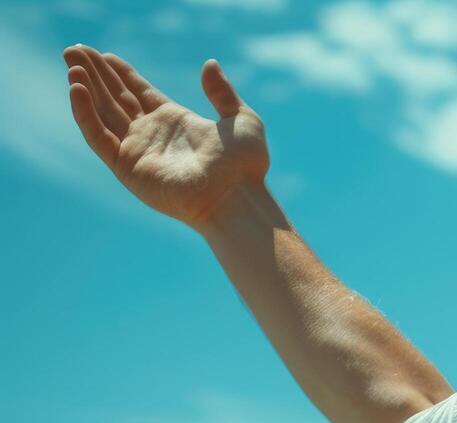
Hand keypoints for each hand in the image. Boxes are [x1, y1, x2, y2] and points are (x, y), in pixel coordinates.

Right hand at [62, 45, 269, 231]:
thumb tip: (210, 64)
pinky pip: (98, 136)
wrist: (236, 197)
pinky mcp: (127, 168)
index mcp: (175, 121)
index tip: (102, 54)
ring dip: (85, 88)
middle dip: (95, 74)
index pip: (138, 92)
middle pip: (115, 98)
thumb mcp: (242, 119)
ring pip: (102, 113)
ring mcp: (138, 151)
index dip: (119, 73)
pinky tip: (77, 88)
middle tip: (74, 50)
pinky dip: (85, 113)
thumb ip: (222, 93)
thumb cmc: (244, 165)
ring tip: (72, 63)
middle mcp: (152, 135)